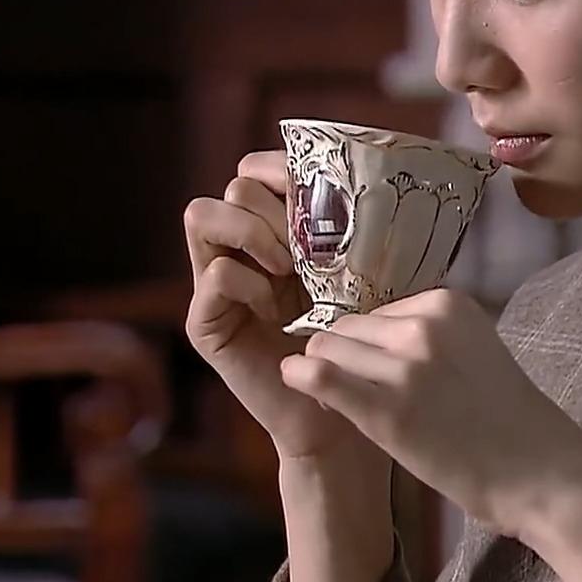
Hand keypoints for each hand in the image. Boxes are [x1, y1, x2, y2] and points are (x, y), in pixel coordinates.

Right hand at [183, 150, 367, 460]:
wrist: (344, 414)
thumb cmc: (361, 343)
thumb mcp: (363, 276)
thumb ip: (355, 231)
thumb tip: (378, 175)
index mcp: (277, 230)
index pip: (257, 169)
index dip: (281, 167)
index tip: (322, 189)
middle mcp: (241, 249)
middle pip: (235, 187)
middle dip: (275, 204)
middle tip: (309, 245)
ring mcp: (216, 283)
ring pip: (203, 214)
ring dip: (252, 231)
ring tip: (289, 268)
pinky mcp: (206, 321)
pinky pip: (214, 274)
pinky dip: (248, 282)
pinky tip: (278, 309)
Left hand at [278, 289, 581, 538]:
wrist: (541, 472)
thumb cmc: (509, 419)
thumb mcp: (473, 350)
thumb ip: (428, 336)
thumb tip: (370, 337)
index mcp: (448, 304)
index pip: (377, 311)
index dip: (369, 342)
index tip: (378, 372)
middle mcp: (425, 325)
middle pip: (347, 326)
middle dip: (343, 354)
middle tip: (356, 390)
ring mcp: (406, 366)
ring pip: (326, 347)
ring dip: (324, 370)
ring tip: (345, 401)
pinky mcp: (387, 410)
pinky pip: (319, 375)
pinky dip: (300, 376)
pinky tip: (298, 383)